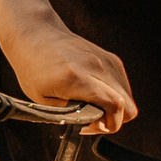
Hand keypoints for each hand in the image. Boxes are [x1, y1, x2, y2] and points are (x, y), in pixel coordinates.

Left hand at [0, 21, 135, 134]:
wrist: (35, 33)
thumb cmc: (32, 67)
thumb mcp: (42, 99)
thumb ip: (70, 113)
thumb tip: (94, 122)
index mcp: (77, 78)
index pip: (114, 106)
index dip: (108, 125)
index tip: (88, 126)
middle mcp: (97, 67)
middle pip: (128, 106)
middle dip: (113, 120)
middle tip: (91, 119)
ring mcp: (107, 61)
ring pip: (127, 98)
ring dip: (114, 108)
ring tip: (90, 106)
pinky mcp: (111, 58)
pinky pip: (123, 86)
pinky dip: (114, 95)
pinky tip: (94, 94)